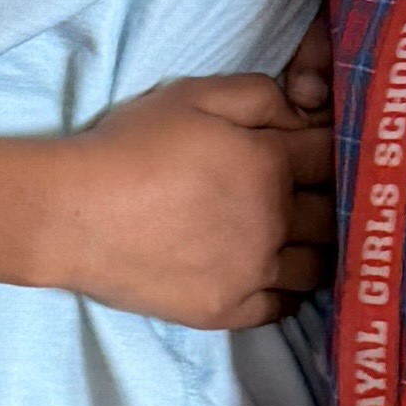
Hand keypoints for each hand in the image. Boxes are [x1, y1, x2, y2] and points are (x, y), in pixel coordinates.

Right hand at [49, 67, 337, 332]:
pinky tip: (279, 275)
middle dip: (330, 199)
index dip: (328, 148)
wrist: (74, 214)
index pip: (328, 155)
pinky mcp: (229, 310)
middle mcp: (274, 222)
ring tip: (306, 238)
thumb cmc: (131, 145)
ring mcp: (253, 272)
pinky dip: (290, 290)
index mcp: (271, 164)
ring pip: (317, 265)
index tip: (320, 151)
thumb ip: (260, 95)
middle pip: (332, 213)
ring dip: (318, 248)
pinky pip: (284, 306)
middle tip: (317, 194)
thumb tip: (303, 114)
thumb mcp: (194, 95)